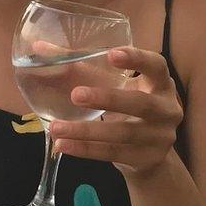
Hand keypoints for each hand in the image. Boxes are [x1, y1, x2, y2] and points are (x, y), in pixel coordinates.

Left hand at [48, 46, 183, 177]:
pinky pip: (113, 153)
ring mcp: (160, 137)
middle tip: (75, 94)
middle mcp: (166, 109)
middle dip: (108, 98)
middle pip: (140, 103)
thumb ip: (78, 64)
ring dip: (86, 131)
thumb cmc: (125, 104)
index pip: (157, 65)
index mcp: (160, 83)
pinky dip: (86, 149)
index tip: (111, 53)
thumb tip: (38, 46)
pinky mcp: (148, 159)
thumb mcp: (110, 84)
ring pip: (122, 133)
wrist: (148, 152)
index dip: (137, 59)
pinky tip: (62, 145)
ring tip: (55, 127)